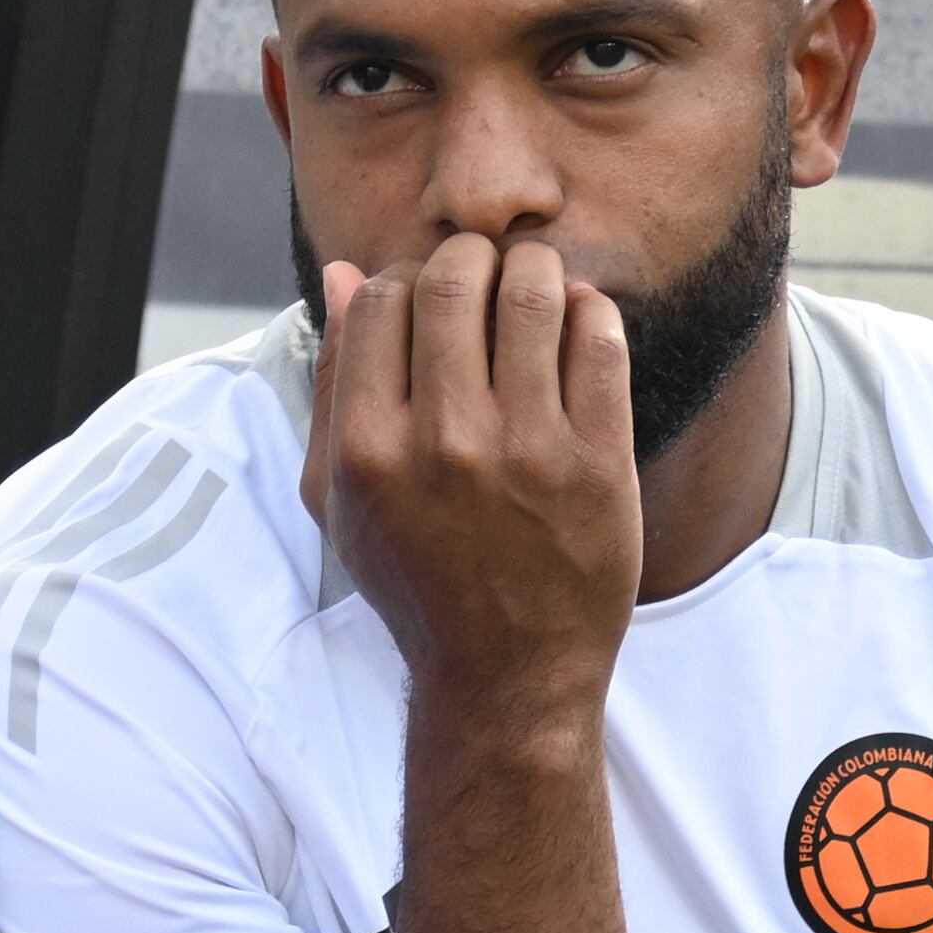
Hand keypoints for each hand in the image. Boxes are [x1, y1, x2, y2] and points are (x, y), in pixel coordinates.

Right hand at [304, 240, 638, 706]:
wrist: (508, 672)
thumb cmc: (415, 580)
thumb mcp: (339, 498)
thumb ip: (334, 386)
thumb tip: (339, 275)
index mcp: (368, 450)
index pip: (379, 300)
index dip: (399, 281)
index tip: (420, 302)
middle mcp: (444, 444)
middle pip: (453, 280)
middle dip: (468, 259)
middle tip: (481, 277)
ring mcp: (527, 452)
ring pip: (532, 292)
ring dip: (531, 269)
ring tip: (531, 286)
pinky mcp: (598, 462)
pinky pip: (599, 340)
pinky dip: (587, 311)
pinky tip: (575, 325)